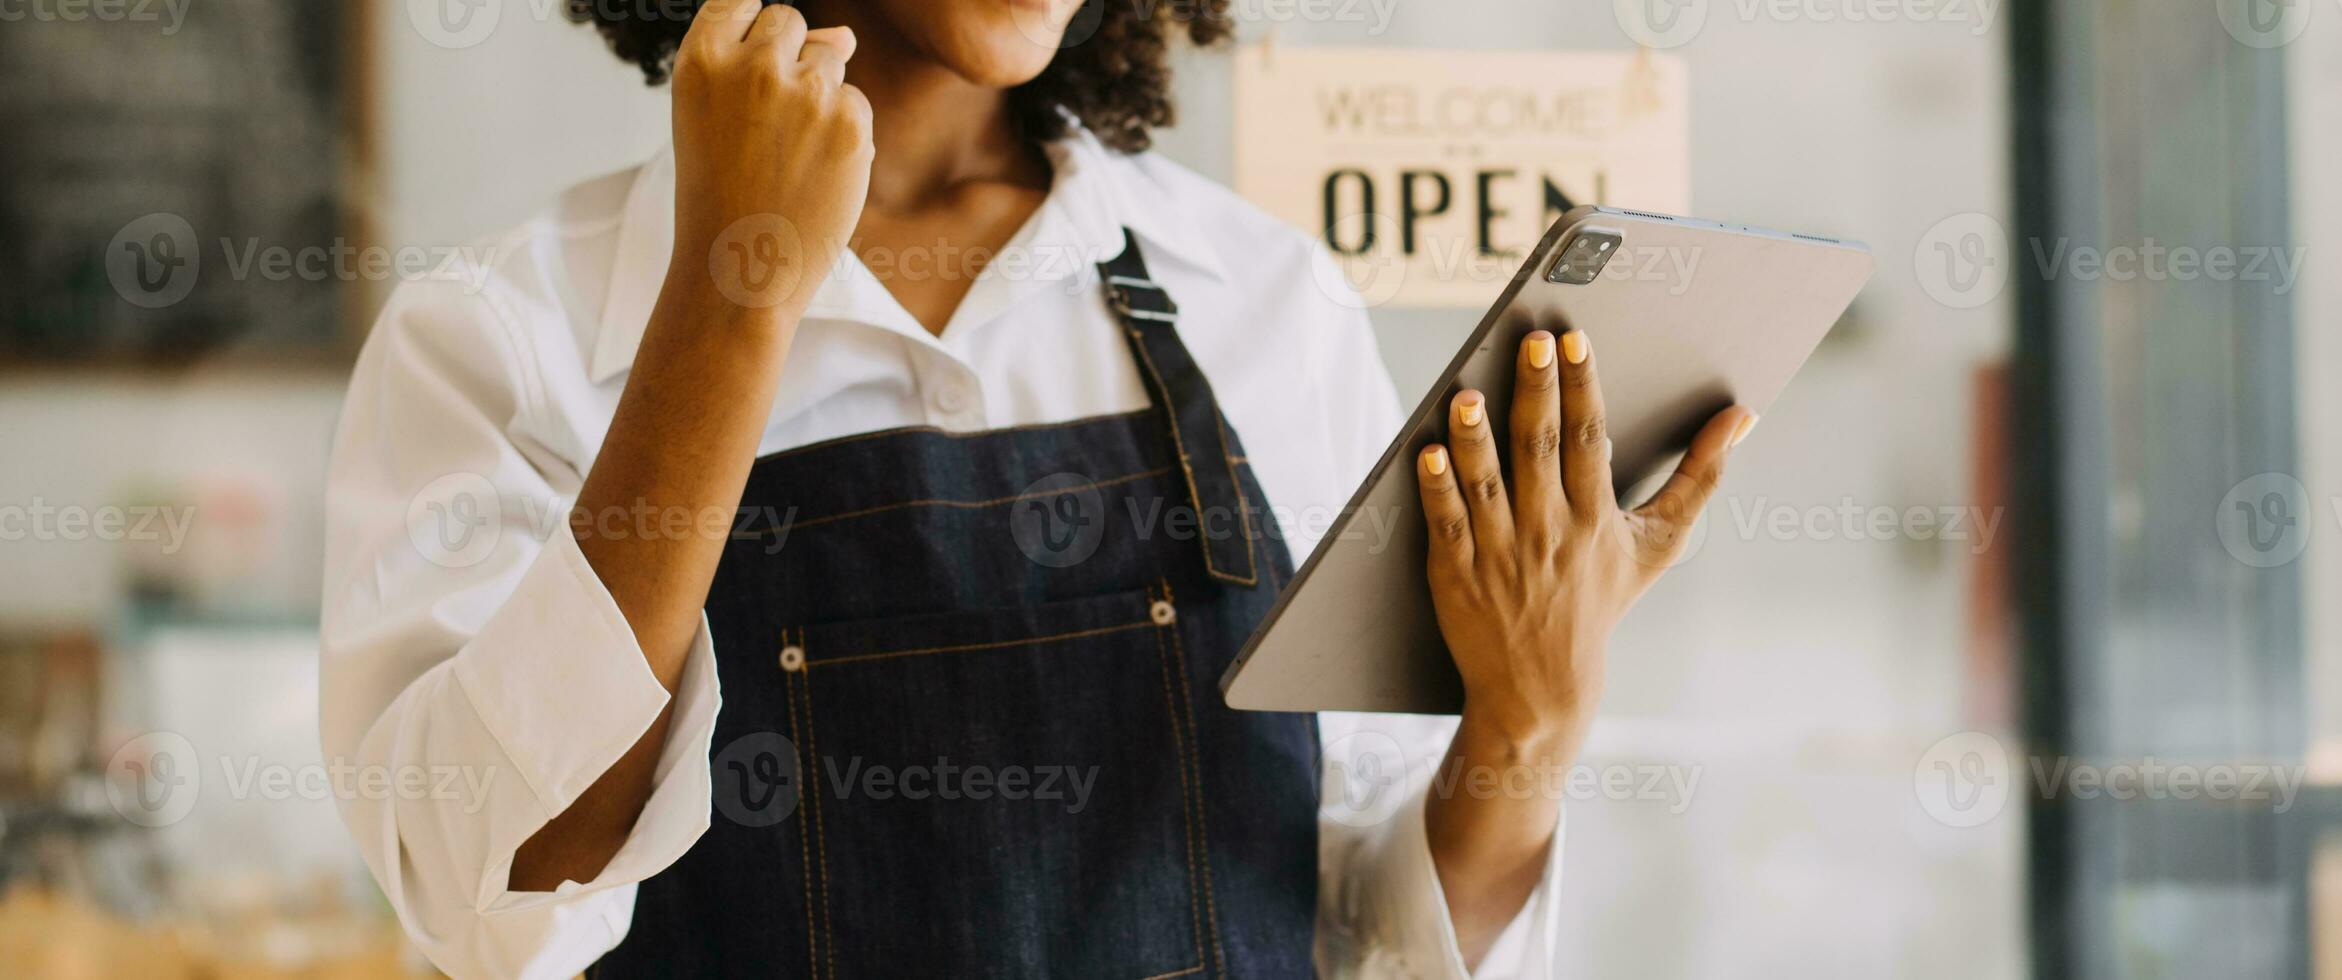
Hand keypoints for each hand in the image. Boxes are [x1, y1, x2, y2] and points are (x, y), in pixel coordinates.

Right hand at [669, 0, 872, 316]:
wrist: (741, 267)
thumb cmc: (722, 194)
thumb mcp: (717, 118)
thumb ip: (768, 62)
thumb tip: (847, 35)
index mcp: (702, 59)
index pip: (738, 1)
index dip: (748, 34)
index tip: (744, 76)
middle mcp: (752, 65)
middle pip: (789, 21)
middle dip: (788, 60)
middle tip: (766, 127)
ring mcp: (804, 91)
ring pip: (829, 58)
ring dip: (819, 96)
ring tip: (787, 153)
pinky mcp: (848, 119)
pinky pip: (856, 101)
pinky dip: (845, 133)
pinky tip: (815, 171)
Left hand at [1416, 329, 1753, 757]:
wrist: (1542, 689)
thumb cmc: (1600, 603)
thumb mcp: (1657, 545)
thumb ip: (1699, 478)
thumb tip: (1743, 417)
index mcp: (1596, 519)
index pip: (1588, 441)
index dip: (1583, 388)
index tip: (1577, 341)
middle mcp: (1550, 533)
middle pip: (1539, 450)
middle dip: (1537, 392)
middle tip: (1532, 340)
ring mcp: (1500, 553)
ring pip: (1487, 486)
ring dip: (1476, 440)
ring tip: (1466, 394)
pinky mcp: (1456, 573)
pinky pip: (1446, 524)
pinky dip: (1436, 489)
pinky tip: (1427, 452)